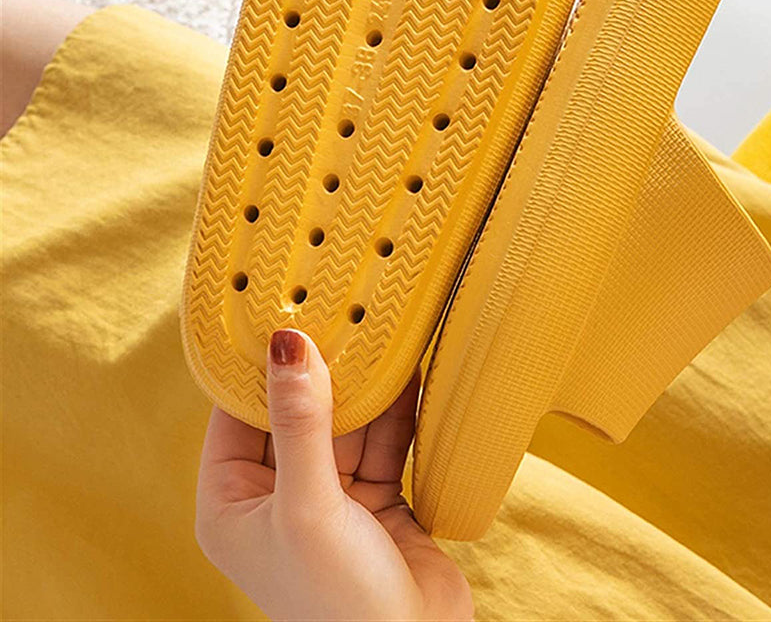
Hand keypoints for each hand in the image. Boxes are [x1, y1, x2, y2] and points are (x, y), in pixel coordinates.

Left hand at [195, 329, 472, 621]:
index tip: (281, 308)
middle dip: (320, 368)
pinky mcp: (374, 498)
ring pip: (343, 421)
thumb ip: (299, 421)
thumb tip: (286, 343)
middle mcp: (277, 495)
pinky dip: (395, 408)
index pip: (235, 414)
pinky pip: (381, 439)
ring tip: (379, 331)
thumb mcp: (309, 506)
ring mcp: (328, 497)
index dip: (257, 363)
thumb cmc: (337, 602)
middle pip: (295, 410)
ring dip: (363, 384)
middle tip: (339, 310)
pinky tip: (407, 369)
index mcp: (232, 504)